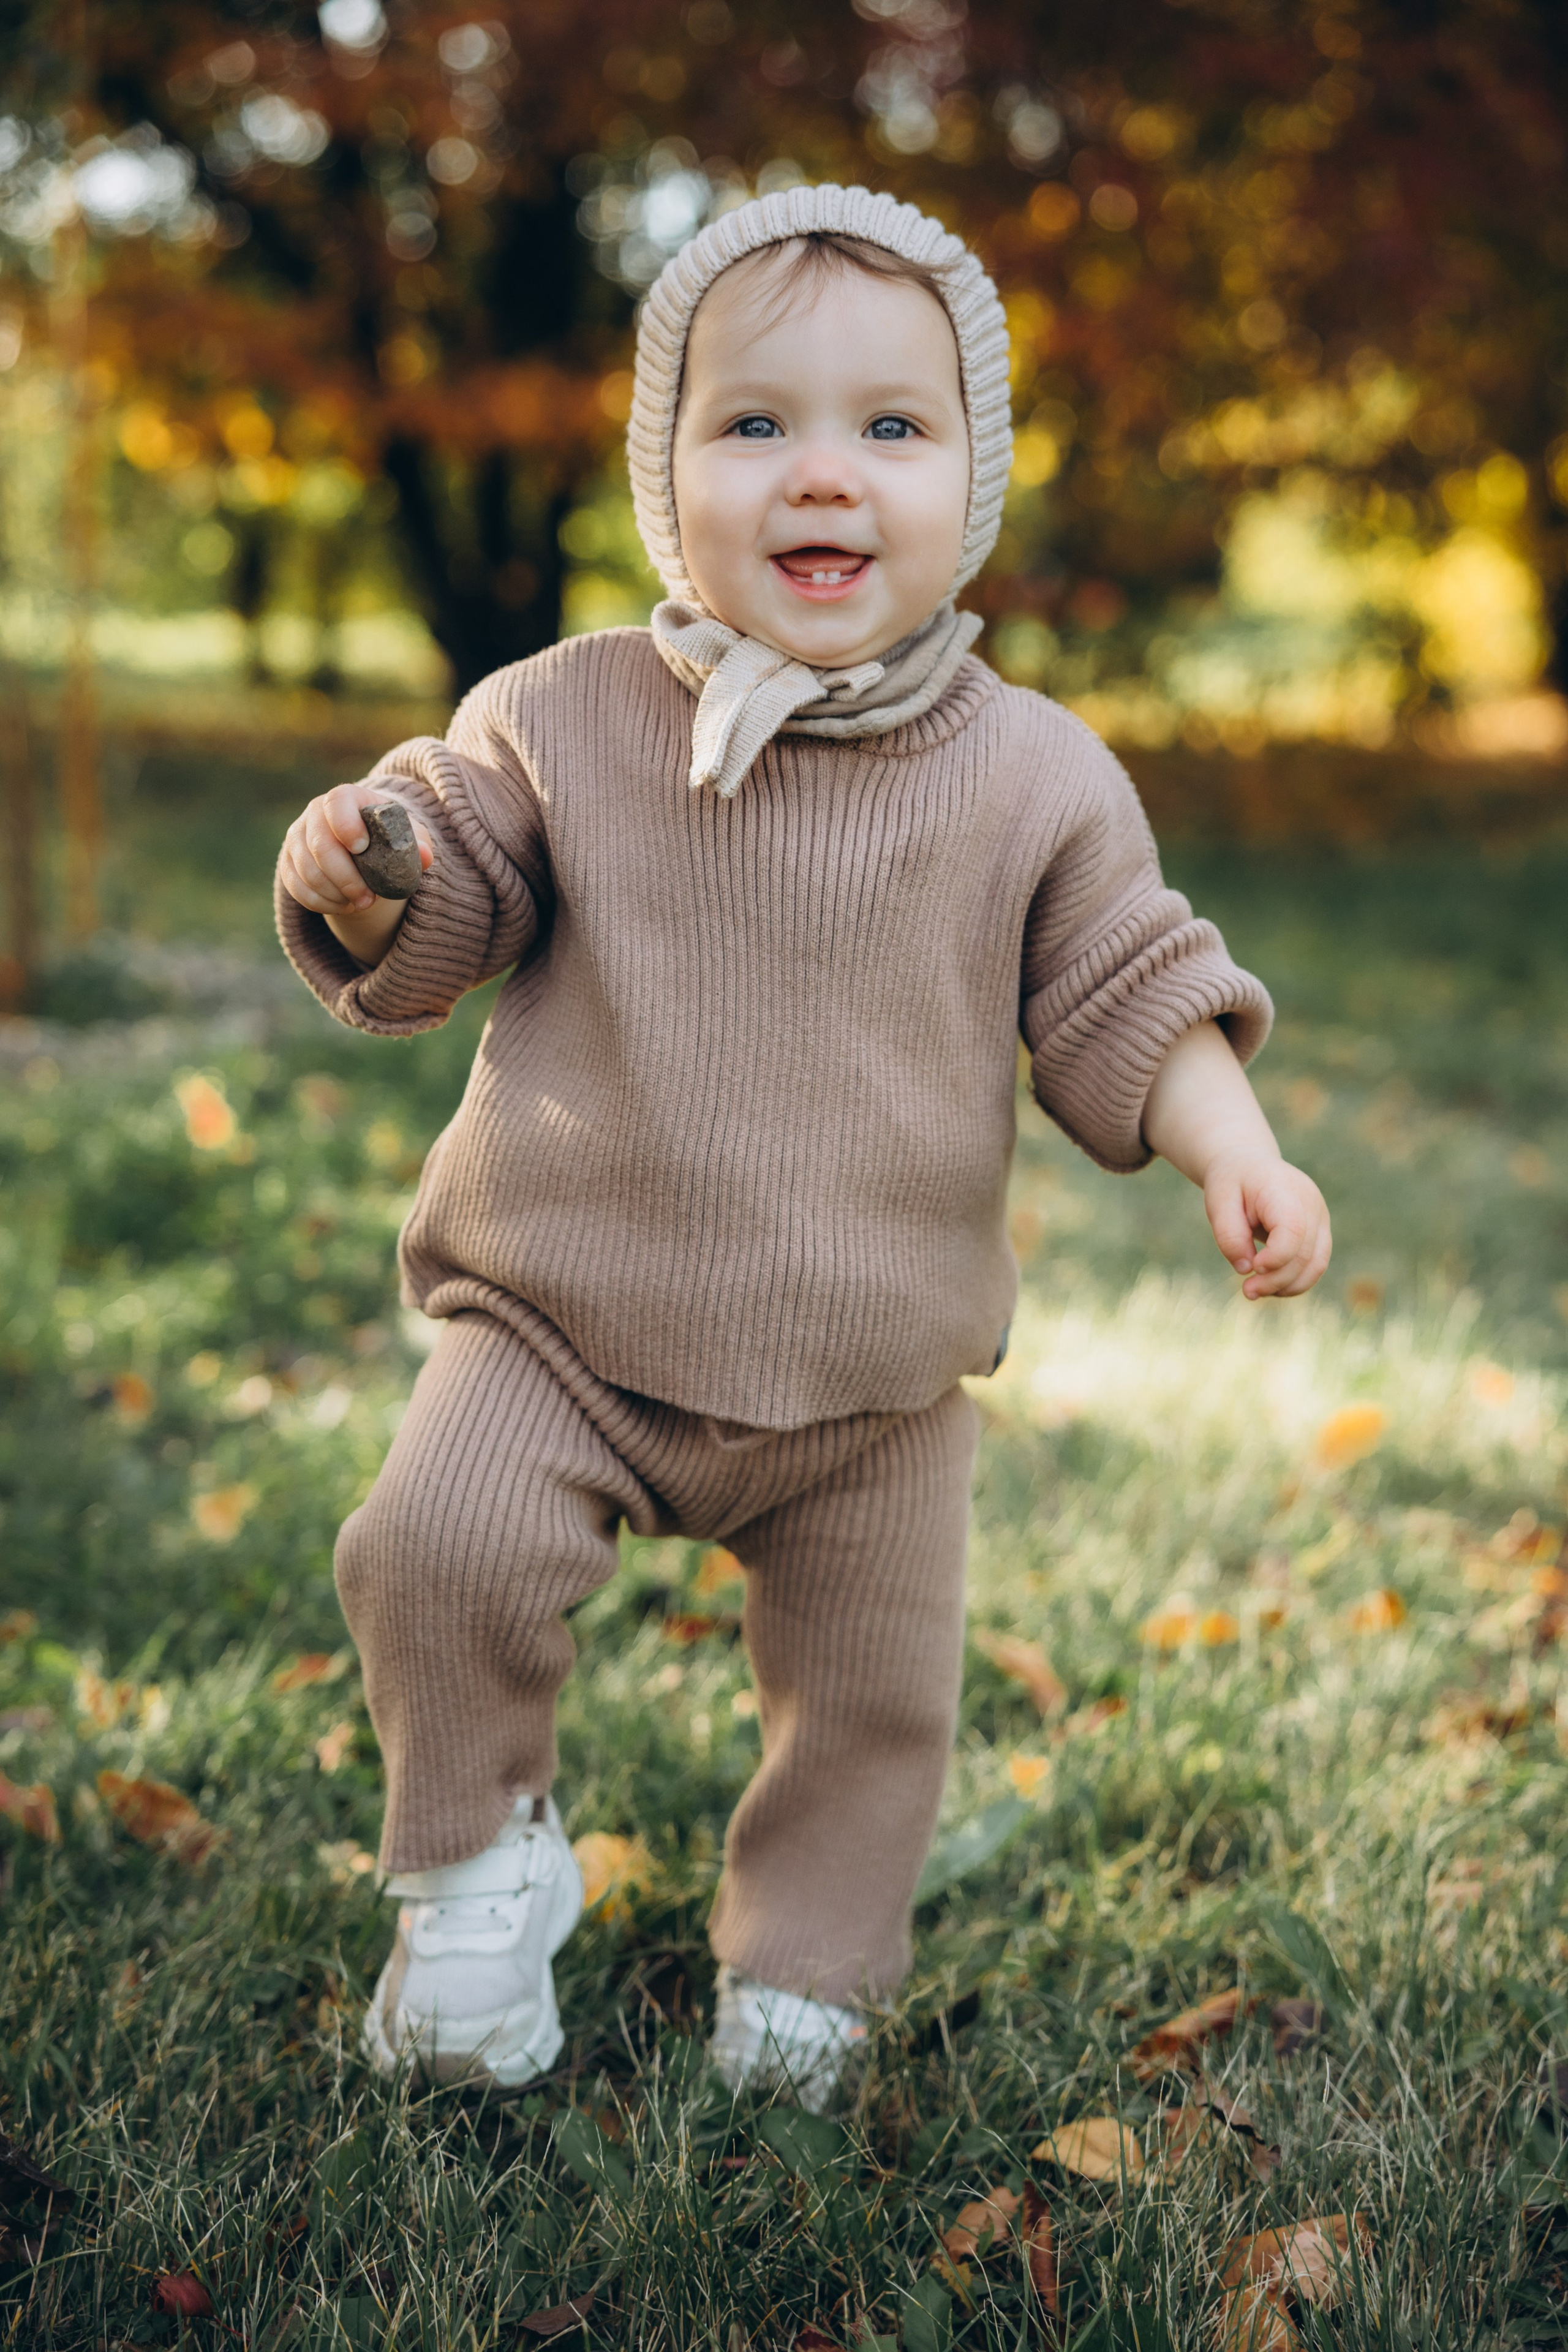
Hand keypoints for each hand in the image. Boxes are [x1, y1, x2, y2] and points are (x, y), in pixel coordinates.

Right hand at [280, 784, 433, 965]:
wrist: (363, 850)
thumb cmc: (387, 839)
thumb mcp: (406, 837)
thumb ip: (417, 843)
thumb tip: (425, 857)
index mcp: (346, 798)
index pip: (337, 802)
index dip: (346, 825)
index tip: (362, 849)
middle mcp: (314, 813)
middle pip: (319, 844)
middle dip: (345, 877)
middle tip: (368, 898)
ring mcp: (297, 838)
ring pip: (305, 870)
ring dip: (334, 893)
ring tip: (360, 904)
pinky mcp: (288, 863)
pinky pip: (296, 887)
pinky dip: (320, 903)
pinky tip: (342, 907)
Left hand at [1203, 1149, 1330, 1299]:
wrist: (1248, 1165)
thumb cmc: (1232, 1183)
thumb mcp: (1218, 1201)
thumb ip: (1229, 1234)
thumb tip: (1245, 1269)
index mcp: (1284, 1189)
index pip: (1294, 1230)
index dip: (1277, 1257)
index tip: (1252, 1268)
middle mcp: (1311, 1203)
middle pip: (1304, 1253)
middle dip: (1276, 1280)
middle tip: (1247, 1291)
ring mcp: (1320, 1218)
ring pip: (1316, 1264)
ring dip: (1287, 1286)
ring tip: (1255, 1291)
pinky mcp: (1320, 1232)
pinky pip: (1315, 1264)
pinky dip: (1295, 1281)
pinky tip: (1270, 1286)